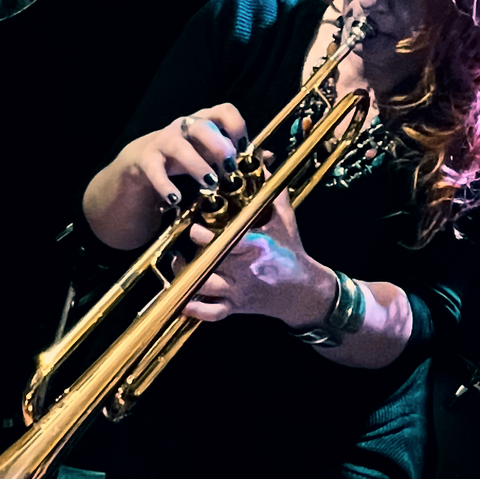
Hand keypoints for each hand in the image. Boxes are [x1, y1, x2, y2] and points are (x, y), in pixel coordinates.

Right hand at [116, 106, 249, 210]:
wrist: (147, 161)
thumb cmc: (190, 154)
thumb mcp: (214, 152)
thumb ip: (238, 154)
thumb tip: (269, 157)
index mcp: (207, 121)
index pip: (224, 111)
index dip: (237, 126)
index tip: (244, 148)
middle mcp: (185, 126)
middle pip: (203, 126)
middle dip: (218, 146)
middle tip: (230, 168)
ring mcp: (165, 140)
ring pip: (179, 147)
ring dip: (197, 165)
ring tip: (210, 184)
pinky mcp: (147, 159)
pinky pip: (154, 169)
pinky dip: (165, 185)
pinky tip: (175, 199)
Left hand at [182, 194, 333, 325]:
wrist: (303, 290)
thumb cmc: (292, 252)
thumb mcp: (285, 220)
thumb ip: (273, 193)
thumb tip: (265, 165)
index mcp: (256, 248)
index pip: (230, 244)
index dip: (209, 238)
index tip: (196, 228)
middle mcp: (244, 271)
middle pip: (211, 264)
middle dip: (194, 254)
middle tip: (181, 243)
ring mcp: (238, 291)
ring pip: (206, 287)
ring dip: (187, 277)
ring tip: (177, 263)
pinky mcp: (234, 306)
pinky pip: (212, 313)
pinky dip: (195, 310)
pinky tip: (181, 303)